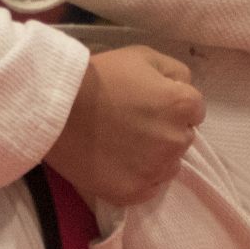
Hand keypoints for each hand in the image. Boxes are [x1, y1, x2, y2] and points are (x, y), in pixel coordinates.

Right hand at [44, 46, 204, 205]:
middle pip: (181, 138)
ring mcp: (155, 170)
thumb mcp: (142, 55)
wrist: (56, 107)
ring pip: (168, 165)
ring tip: (122, 144)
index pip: (194, 110)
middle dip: (164, 130)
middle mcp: (176, 140)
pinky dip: (138, 177)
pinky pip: (149, 188)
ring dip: (154, 156)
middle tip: (132, 123)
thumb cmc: (99, 77)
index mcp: (182, 105)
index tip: (147, 103)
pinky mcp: (133, 193)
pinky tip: (117, 162)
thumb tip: (184, 88)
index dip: (170, 104)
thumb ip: (175, 71)